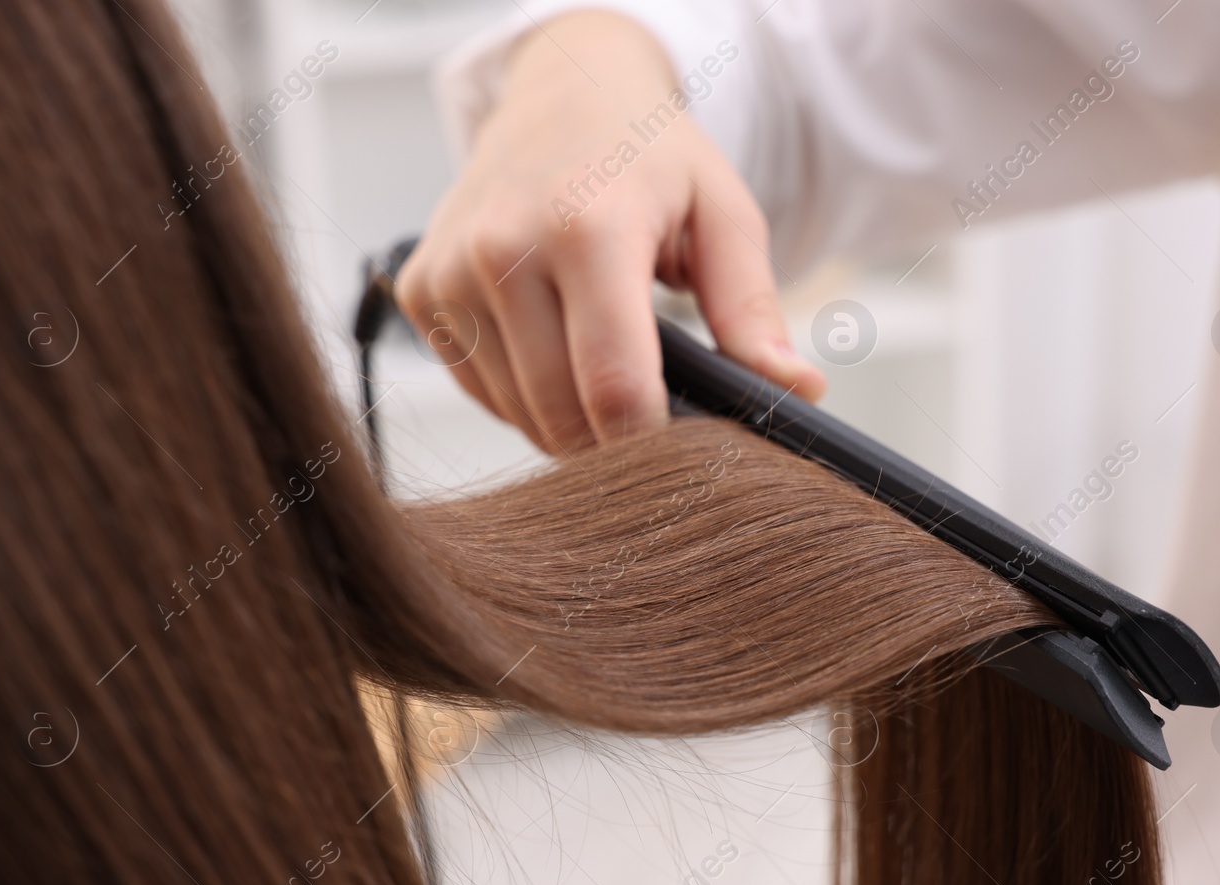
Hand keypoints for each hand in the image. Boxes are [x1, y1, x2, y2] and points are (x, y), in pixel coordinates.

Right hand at [396, 10, 824, 452]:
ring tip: (606, 363)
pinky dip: (523, 395)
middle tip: (657, 415)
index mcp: (587, 228)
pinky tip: (556, 345)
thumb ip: (753, 312)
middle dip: (615, 442)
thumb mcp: (723, 214)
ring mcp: (451, 271)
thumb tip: (798, 392)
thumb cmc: (650, 156)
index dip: (654, 446)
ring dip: (569, 421)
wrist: (562, 92)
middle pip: (562, 417)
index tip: (686, 457)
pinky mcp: (421, 290)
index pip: (614, 388)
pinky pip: (480, 391)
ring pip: (518, 416)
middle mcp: (503, 249)